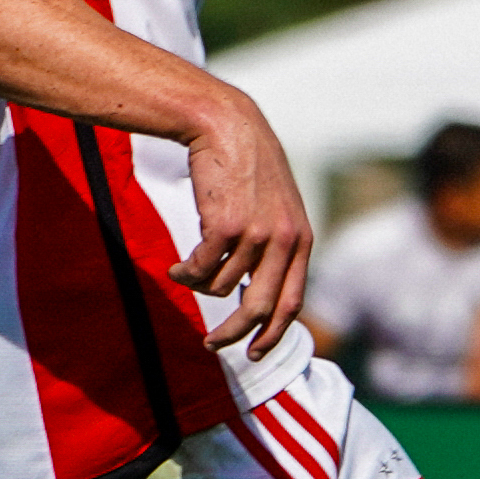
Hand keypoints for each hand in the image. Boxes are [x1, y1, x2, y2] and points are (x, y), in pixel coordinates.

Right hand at [171, 93, 316, 354]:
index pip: (292, 302)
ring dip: (197, 286)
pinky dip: (184, 273)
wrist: (227, 126)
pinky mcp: (225, 226)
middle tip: (212, 344)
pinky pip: (200, 268)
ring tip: (185, 272)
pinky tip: (177, 267)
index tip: (256, 352)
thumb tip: (252, 290)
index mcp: (302, 241)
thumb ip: (274, 247)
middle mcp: (285, 241)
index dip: (274, 332)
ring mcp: (256, 234)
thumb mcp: (276, 209)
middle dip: (233, 333)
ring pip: (220, 286)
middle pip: (258, 308)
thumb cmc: (247, 169)